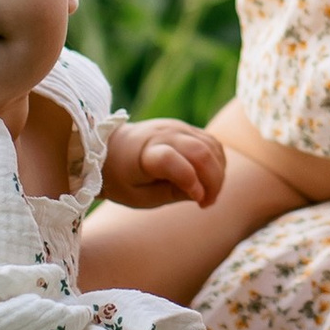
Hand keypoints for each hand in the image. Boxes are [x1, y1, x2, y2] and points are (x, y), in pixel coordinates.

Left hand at [100, 116, 227, 211]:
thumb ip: (171, 194)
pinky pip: (212, 143)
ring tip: (208, 194)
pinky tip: (209, 180)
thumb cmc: (123, 178)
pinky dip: (217, 163)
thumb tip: (202, 192)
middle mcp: (162, 134)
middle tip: (206, 203)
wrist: (110, 148)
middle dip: (213, 181)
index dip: (189, 180)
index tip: (197, 201)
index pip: (170, 159)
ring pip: (212, 146)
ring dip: (218, 173)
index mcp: (143, 153)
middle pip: (201, 152)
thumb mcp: (139, 196)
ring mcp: (177, 127)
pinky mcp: (186, 127)